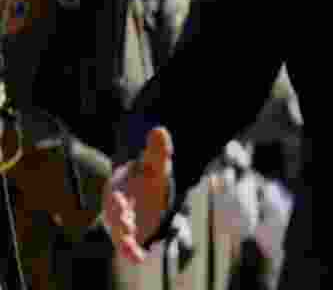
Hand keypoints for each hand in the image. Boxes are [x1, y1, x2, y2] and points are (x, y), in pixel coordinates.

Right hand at [105, 126, 172, 263]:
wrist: (146, 190)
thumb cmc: (148, 176)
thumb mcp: (156, 163)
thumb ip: (158, 150)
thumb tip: (160, 130)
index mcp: (118, 190)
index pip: (115, 197)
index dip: (117, 202)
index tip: (120, 203)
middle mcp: (118, 209)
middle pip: (115, 218)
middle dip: (119, 221)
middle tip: (127, 226)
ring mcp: (124, 225)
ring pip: (121, 236)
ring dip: (124, 242)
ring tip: (131, 250)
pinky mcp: (133, 237)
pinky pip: (131, 248)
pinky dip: (132, 253)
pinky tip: (139, 259)